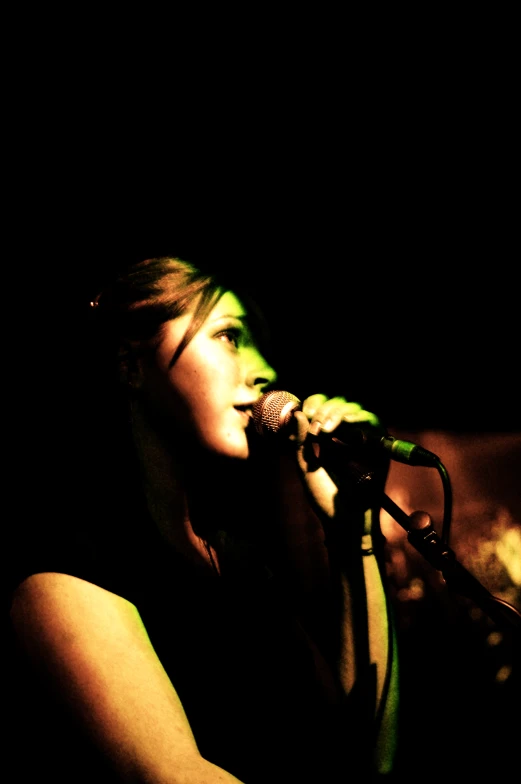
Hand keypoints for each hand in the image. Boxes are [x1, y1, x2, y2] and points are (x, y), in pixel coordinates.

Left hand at [291, 394, 380, 522]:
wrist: (345, 519)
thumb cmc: (325, 497)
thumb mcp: (306, 468)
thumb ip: (300, 442)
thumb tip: (296, 413)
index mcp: (327, 440)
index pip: (323, 408)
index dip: (314, 405)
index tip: (304, 413)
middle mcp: (345, 436)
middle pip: (337, 404)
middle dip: (323, 411)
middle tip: (315, 429)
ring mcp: (362, 440)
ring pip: (353, 409)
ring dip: (337, 413)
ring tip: (325, 430)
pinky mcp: (378, 446)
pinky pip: (372, 421)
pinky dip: (357, 418)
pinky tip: (344, 424)